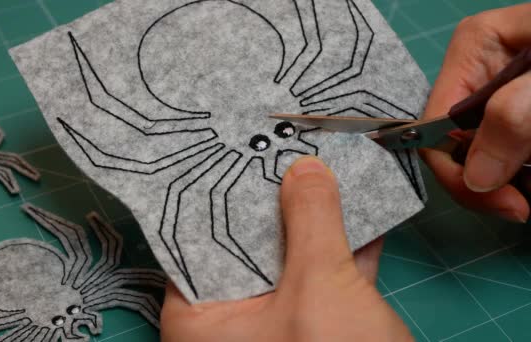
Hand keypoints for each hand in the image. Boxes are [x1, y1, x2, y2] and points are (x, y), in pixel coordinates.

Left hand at [161, 157, 411, 341]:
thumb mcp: (318, 288)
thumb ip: (311, 222)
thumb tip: (303, 167)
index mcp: (200, 319)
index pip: (193, 238)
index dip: (215, 189)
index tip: (231, 143)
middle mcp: (229, 321)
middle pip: (245, 241)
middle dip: (271, 195)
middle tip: (279, 139)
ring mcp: (275, 323)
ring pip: (289, 255)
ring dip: (312, 215)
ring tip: (321, 159)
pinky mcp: (315, 326)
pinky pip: (322, 275)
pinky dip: (341, 244)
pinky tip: (358, 202)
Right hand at [421, 3, 530, 222]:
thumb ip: (517, 115)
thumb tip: (477, 178)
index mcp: (475, 48)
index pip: (435, 124)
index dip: (458, 169)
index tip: (506, 201)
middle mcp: (480, 73)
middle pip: (457, 145)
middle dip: (490, 180)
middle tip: (526, 205)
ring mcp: (499, 96)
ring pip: (482, 157)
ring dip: (511, 181)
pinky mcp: (519, 116)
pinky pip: (506, 155)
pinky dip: (524, 174)